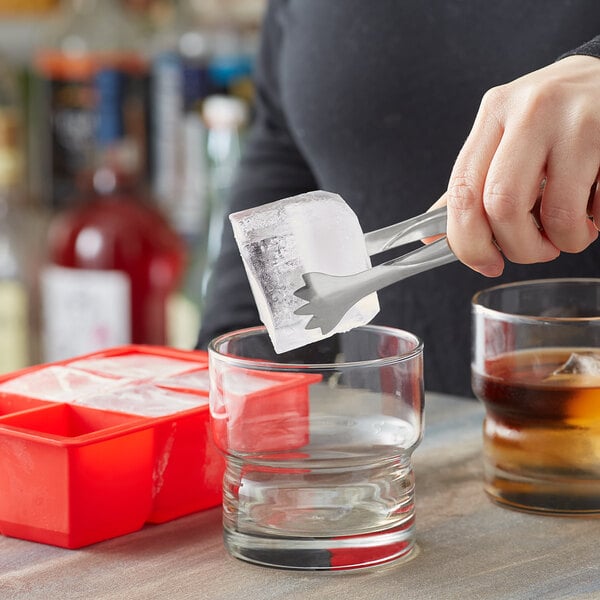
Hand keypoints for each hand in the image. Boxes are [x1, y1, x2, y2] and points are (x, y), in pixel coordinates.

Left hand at [432, 55, 599, 275]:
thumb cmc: (554, 118)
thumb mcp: (506, 136)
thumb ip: (472, 185)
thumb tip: (433, 237)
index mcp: (494, 113)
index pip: (463, 190)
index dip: (468, 241)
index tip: (485, 262)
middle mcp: (531, 111)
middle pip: (502, 205)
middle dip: (519, 247)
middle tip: (536, 250)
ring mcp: (576, 121)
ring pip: (556, 213)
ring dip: (565, 241)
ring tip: (572, 231)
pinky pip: (598, 206)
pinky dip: (595, 223)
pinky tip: (594, 206)